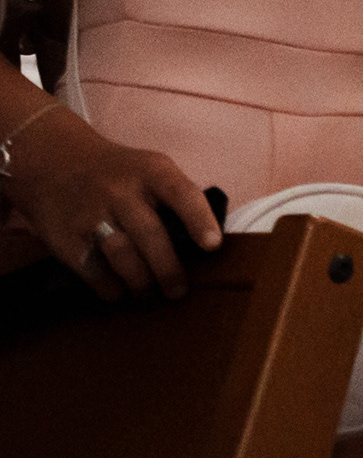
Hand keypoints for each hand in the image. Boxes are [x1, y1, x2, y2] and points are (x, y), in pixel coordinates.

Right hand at [3, 104, 218, 298]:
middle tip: (178, 292)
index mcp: (152, 172)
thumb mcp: (151, 169)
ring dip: (141, 282)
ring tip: (149, 294)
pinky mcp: (66, 237)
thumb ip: (177, 199)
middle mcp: (121, 191)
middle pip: (151, 234)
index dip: (199, 220)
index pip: (182, 194)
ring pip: (122, 255)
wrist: (56, 163)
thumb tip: (209, 246)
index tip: (213, 246)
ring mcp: (91, 214)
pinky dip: (110, 287)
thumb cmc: (121, 175)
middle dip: (169, 269)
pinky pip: (93, 270)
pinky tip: (119, 291)